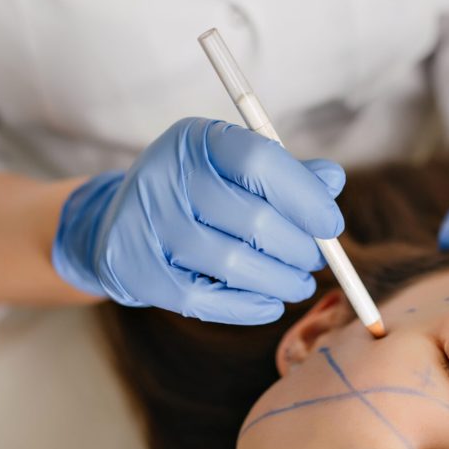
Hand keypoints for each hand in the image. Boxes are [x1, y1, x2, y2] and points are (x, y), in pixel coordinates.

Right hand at [52, 117, 344, 323]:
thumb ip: (285, 175)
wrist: (116, 226)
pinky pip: (205, 300)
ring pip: (234, 263)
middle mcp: (165, 175)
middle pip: (254, 219)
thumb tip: (332, 180)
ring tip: (299, 285)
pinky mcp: (136, 270)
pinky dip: (248, 307)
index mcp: (197, 140)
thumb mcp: (234, 173)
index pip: (261, 162)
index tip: (330, 226)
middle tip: (315, 261)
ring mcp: (146, 224)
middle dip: (300, 249)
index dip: (306, 198)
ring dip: (281, 282)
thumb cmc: (194, 197)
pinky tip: (270, 304)